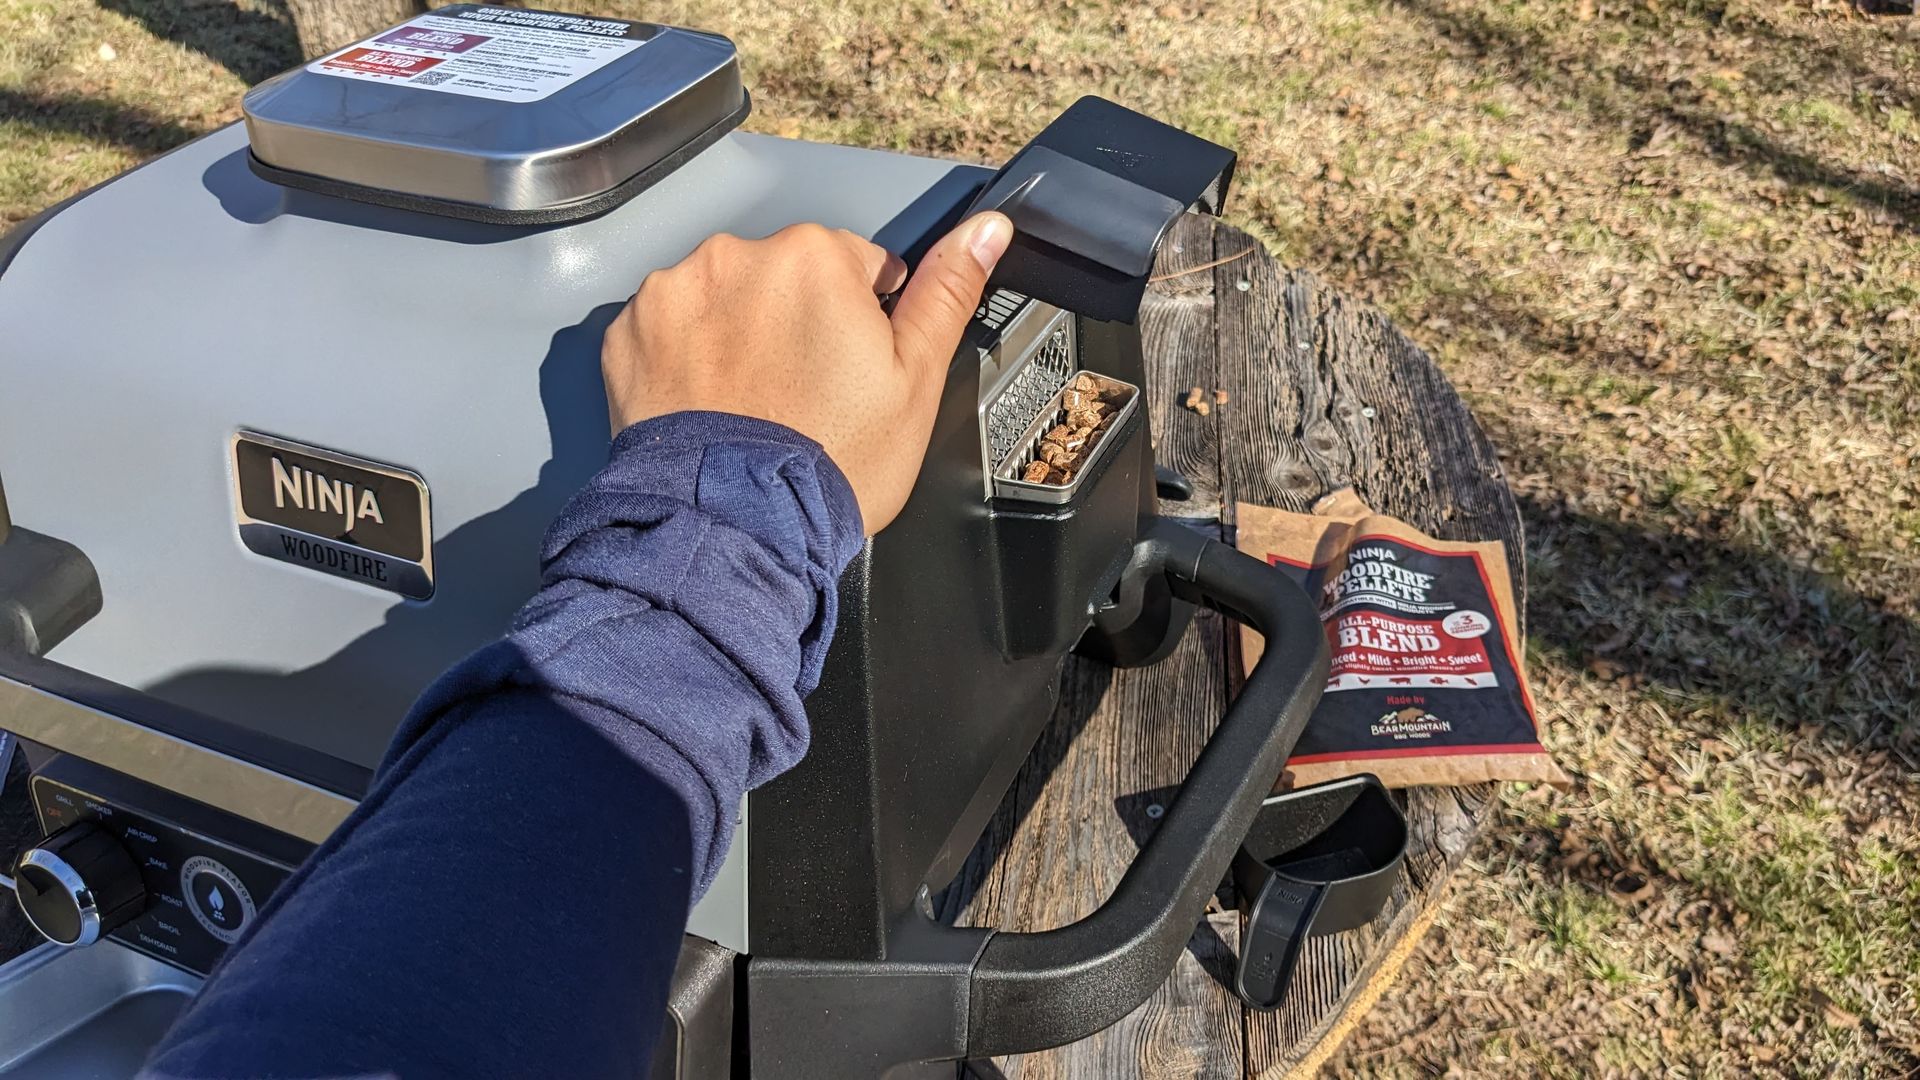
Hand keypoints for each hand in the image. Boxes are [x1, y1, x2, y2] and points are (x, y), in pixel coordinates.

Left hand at [601, 213, 1013, 534]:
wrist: (734, 527)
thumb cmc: (831, 461)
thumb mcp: (915, 380)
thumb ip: (948, 292)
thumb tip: (986, 229)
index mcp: (816, 256)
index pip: (858, 265)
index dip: (864, 320)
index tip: (851, 369)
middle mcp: (737, 256)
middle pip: (785, 276)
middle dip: (796, 321)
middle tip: (804, 394)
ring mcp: (675, 292)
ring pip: (726, 297)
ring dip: (739, 333)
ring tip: (754, 404)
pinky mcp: (628, 331)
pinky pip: (669, 327)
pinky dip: (687, 356)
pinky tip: (711, 402)